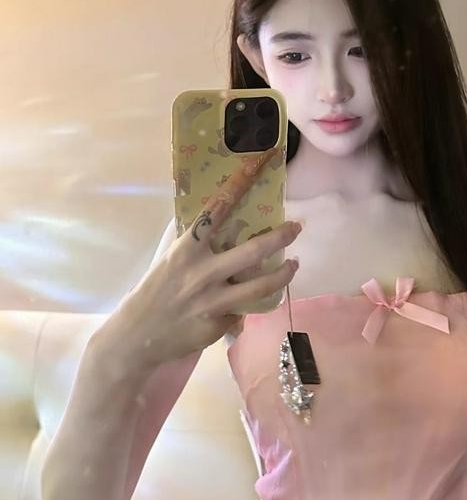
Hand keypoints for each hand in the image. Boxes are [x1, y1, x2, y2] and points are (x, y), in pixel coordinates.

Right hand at [109, 147, 300, 372]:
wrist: (137, 335)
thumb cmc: (156, 291)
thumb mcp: (171, 260)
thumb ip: (198, 245)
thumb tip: (223, 225)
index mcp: (187, 249)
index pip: (218, 208)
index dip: (239, 184)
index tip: (258, 163)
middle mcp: (202, 272)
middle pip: (253, 251)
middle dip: (281, 236)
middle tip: (297, 227)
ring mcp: (213, 300)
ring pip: (261, 285)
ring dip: (283, 273)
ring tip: (293, 265)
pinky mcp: (220, 323)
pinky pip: (244, 310)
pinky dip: (248, 304)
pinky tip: (250, 301)